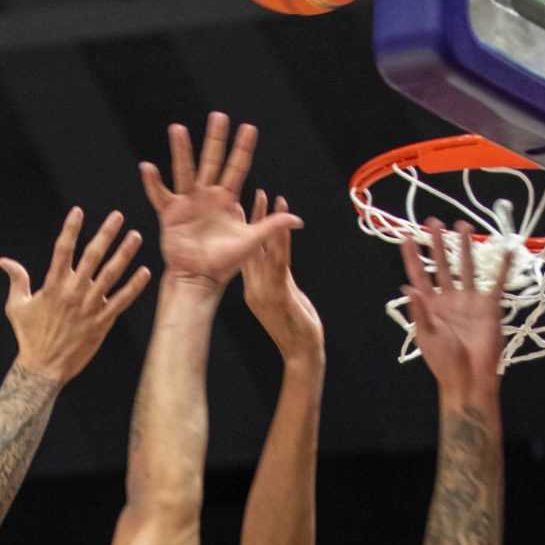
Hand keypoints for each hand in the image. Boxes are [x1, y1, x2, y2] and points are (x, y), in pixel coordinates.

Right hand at [0, 209, 149, 384]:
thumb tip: (4, 261)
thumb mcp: (16, 306)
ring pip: (111, 275)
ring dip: (124, 254)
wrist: (43, 368)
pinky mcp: (102, 322)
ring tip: (135, 236)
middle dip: (106, 234)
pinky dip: (134, 287)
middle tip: (118, 216)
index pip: (62, 249)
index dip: (71, 228)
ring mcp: (90, 307)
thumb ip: (16, 279)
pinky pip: (122, 301)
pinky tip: (145, 272)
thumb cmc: (29, 336)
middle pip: (92, 256)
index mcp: (53, 285)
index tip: (78, 211)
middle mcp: (73, 292)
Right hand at [140, 113, 300, 289]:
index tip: (249, 128)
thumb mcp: (251, 241)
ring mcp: (188, 202)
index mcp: (227, 199)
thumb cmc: (225, 262)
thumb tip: (298, 220)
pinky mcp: (170, 213)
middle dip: (216, 139)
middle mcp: (207, 195)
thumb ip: (272, 226)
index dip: (243, 149)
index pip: (238, 168)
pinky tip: (147, 167)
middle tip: (219, 115)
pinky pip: (160, 195)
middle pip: (212, 161)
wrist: (200, 278)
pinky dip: (153, 183)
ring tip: (178, 128)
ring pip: (184, 170)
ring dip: (181, 150)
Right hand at [243, 190, 320, 353]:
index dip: (244, 231)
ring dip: (265, 220)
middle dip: (252, 218)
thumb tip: (276, 267)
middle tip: (254, 193)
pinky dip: (281, 235)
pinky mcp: (279, 290)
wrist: (300, 351)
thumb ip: (276, 282)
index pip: (246, 255)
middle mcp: (254, 287)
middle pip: (251, 246)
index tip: (243, 209)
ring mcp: (264, 289)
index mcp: (252, 290)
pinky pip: (279, 257)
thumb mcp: (282, 300)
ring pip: (263, 248)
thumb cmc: (294, 329)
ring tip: (267, 196)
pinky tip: (282, 218)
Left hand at [399, 217, 510, 396]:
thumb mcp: (428, 336)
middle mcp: (449, 299)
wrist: (470, 379)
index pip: (419, 276)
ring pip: (466, 268)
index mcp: (429, 306)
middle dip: (438, 244)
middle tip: (434, 222)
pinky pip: (495, 283)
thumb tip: (407, 287)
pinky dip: (501, 267)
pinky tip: (504, 250)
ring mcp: (469, 301)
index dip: (412, 258)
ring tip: (463, 225)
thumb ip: (419, 311)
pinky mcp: (489, 306)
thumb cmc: (444, 361)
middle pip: (442, 265)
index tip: (405, 238)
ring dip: (465, 248)